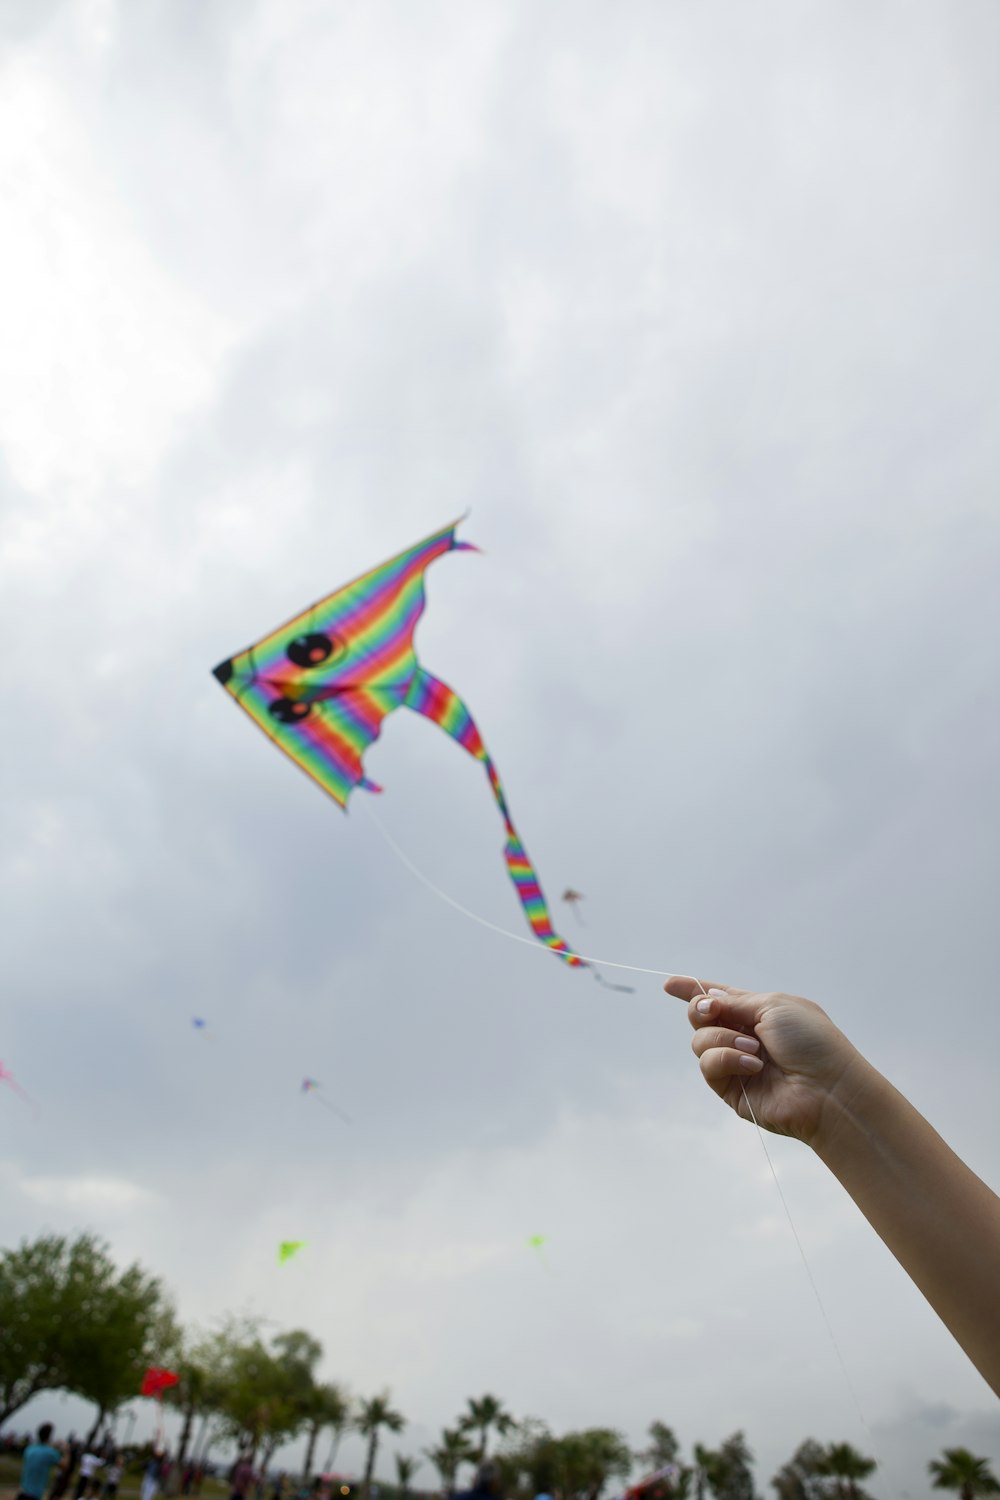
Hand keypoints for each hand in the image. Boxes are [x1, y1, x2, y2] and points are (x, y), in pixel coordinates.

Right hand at [664, 977, 865, 1144]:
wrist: (828, 1089)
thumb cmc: (812, 1042)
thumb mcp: (774, 1006)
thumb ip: (735, 1002)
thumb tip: (708, 998)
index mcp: (758, 1012)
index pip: (719, 998)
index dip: (693, 990)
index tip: (670, 984)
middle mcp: (744, 1035)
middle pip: (701, 1017)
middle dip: (700, 1009)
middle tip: (713, 1010)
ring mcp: (736, 1062)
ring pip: (700, 1041)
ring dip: (724, 1038)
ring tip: (754, 1049)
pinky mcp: (731, 1088)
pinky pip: (708, 1065)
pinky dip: (726, 1060)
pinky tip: (752, 1065)